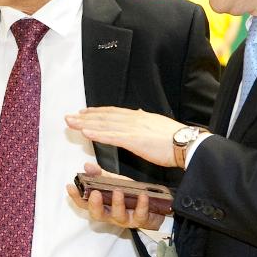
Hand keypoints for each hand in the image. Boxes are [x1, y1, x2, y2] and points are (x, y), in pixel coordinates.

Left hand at [65, 107, 182, 167]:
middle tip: (69, 117)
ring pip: (104, 125)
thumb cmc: (176, 139)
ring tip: (71, 123)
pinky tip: (86, 133)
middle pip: (104, 117)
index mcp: (139, 116)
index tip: (84, 112)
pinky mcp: (134, 140)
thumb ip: (145, 121)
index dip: (97, 112)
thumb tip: (138, 113)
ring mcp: (133, 129)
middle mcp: (134, 119)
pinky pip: (112, 137)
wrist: (188, 144)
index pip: (113, 112)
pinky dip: (97, 134)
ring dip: (86, 124)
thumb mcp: (157, 124)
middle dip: (85, 117)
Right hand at [65, 162, 165, 230]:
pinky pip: (140, 214)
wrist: (154, 207)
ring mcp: (125, 219)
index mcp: (101, 206)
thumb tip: (87, 165)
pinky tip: (142, 195)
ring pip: (118, 215)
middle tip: (94, 193)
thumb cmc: (129, 196)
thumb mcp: (114, 183)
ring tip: (118, 191)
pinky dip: (141, 205)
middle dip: (94, 205)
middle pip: (97, 215)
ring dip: (117, 203)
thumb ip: (100, 176)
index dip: (76, 197)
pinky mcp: (140, 220)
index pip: (84, 204)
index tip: (70, 186)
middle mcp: (110, 215)